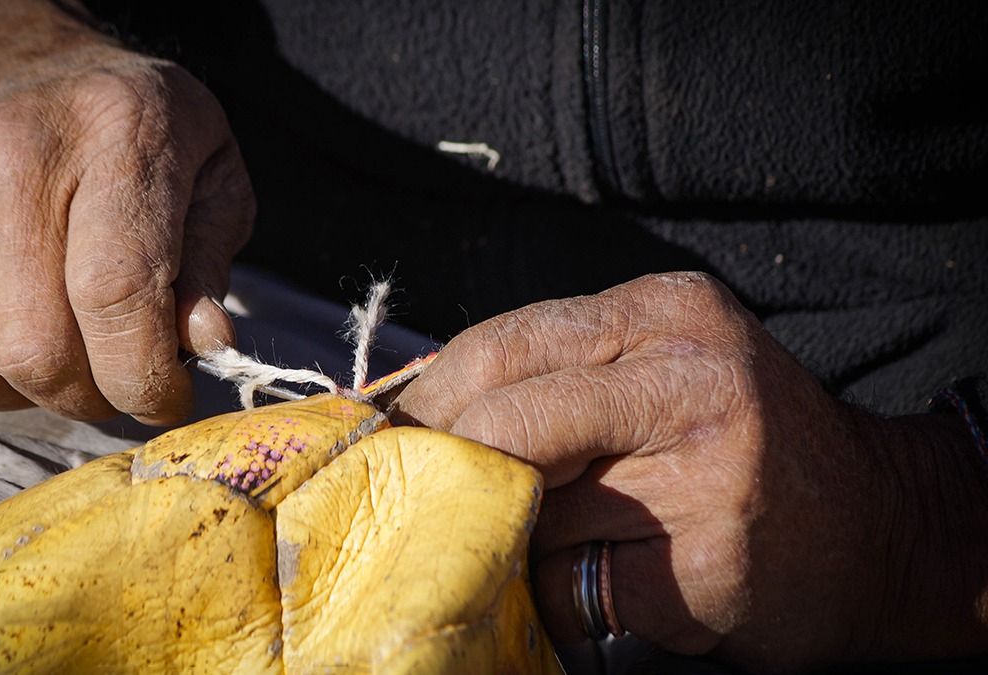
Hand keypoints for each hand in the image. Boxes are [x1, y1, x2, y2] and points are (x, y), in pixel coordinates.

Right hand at [0, 0, 253, 423]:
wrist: (6, 68)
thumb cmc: (129, 139)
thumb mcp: (208, 176)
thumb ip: (209, 262)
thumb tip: (204, 343)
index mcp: (117, 130)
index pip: (116, 291)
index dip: (144, 376)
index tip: (168, 400)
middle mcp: (9, 152)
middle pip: (35, 349)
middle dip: (90, 397)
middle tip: (118, 382)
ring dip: (24, 394)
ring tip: (61, 353)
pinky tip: (3, 326)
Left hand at [395, 272, 987, 670]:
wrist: (879, 528)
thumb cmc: (740, 445)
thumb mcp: (659, 371)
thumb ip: (557, 381)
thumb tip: (416, 417)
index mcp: (663, 312)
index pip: (500, 345)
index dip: (429, 399)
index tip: (389, 439)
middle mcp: (687, 376)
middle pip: (505, 421)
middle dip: (452, 470)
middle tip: (422, 498)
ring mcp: (701, 471)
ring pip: (531, 512)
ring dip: (519, 538)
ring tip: (566, 536)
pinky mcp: (703, 561)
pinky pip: (573, 586)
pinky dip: (567, 595)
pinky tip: (618, 580)